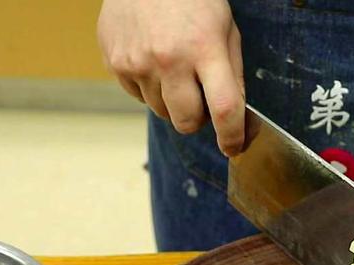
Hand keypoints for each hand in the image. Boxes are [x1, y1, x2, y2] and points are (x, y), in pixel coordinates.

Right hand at [98, 0, 245, 155]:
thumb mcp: (225, 29)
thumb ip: (232, 75)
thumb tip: (237, 119)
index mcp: (204, 48)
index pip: (224, 109)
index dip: (232, 137)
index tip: (233, 146)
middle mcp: (169, 59)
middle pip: (187, 122)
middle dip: (198, 119)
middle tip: (200, 97)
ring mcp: (138, 63)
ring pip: (162, 112)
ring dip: (172, 102)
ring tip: (175, 68)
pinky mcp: (116, 63)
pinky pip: (138, 96)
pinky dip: (150, 87)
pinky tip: (154, 60)